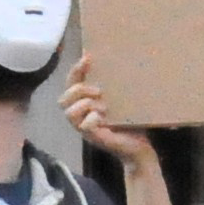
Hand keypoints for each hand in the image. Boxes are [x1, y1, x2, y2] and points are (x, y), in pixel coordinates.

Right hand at [59, 52, 157, 171]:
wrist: (140, 146)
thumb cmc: (130, 122)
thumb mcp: (122, 99)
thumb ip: (114, 85)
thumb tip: (118, 59)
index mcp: (85, 102)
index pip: (71, 83)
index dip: (76, 70)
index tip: (88, 58)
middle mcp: (80, 115)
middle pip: (63, 99)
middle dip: (79, 90)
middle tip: (99, 91)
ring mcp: (84, 128)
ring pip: (69, 113)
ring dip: (86, 105)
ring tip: (104, 106)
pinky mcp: (93, 138)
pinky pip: (84, 126)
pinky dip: (92, 119)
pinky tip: (103, 119)